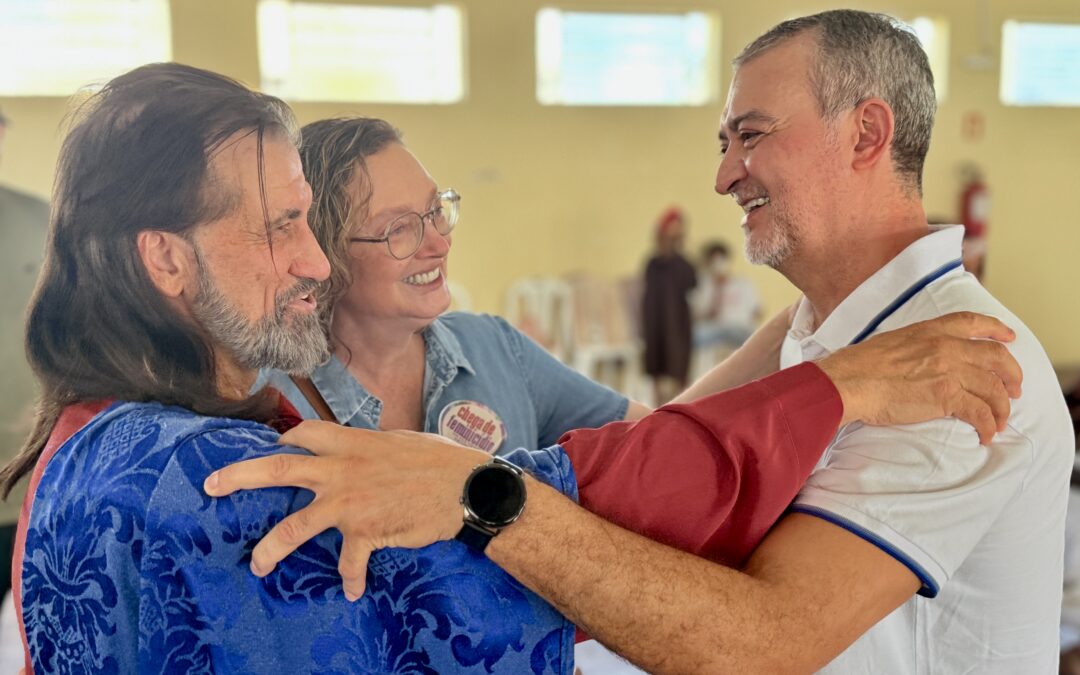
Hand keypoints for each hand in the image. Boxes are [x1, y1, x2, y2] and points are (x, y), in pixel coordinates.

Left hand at [203, 421, 486, 599]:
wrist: (465, 487)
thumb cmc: (439, 460)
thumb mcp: (400, 441)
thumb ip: (372, 448)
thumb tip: (365, 451)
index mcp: (351, 443)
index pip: (303, 434)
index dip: (283, 440)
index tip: (271, 447)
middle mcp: (341, 471)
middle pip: (278, 469)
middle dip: (239, 476)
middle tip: (212, 485)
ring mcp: (350, 503)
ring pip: (295, 526)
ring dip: (271, 547)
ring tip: (257, 564)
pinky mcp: (366, 532)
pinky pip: (349, 561)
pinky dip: (351, 577)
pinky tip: (352, 590)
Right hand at [816, 312, 1021, 443]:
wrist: (846, 383)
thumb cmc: (857, 367)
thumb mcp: (891, 343)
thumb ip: (914, 347)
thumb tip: (921, 362)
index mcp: (930, 331)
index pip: (972, 322)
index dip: (996, 329)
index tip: (1009, 338)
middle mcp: (945, 346)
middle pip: (996, 357)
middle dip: (1012, 375)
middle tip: (1015, 390)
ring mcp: (948, 370)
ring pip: (993, 388)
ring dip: (1002, 408)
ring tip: (1000, 422)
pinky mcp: (945, 396)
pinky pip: (980, 412)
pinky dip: (988, 425)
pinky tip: (986, 435)